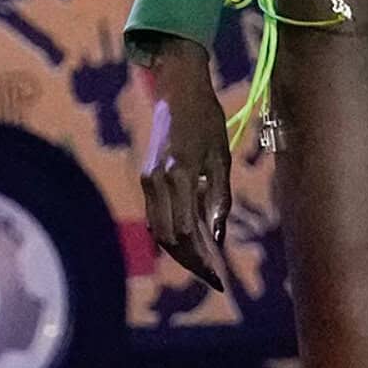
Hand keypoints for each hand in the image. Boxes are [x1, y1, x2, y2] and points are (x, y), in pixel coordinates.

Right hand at [138, 39, 232, 291]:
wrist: (177, 90)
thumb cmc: (207, 120)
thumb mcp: (221, 157)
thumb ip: (219, 198)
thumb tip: (215, 237)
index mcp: (181, 174)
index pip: (187, 232)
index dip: (202, 259)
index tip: (218, 277)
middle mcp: (159, 181)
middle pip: (169, 238)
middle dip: (191, 261)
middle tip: (213, 277)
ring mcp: (148, 180)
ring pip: (159, 230)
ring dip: (180, 251)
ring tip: (203, 264)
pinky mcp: (146, 177)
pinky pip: (155, 215)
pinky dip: (171, 233)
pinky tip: (190, 241)